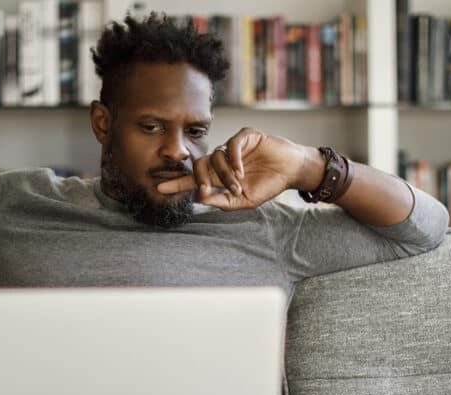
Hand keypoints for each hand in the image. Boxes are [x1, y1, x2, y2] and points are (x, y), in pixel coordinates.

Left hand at [156, 128, 319, 209]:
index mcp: (220, 176)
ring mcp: (232, 147)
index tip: (159, 188)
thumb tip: (200, 198)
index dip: (177, 183)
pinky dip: (233, 159)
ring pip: (216, 157)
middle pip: (199, 165)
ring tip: (238, 185)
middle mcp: (222, 160)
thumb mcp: (245, 201)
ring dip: (225, 175)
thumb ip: (223, 201)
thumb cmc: (269, 185)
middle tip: (205, 190)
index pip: (194, 179)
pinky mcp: (245, 136)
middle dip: (199, 179)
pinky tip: (240, 171)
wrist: (291, 171)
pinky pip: (231, 145)